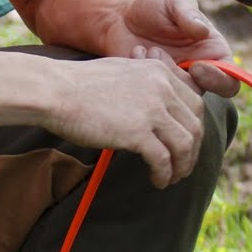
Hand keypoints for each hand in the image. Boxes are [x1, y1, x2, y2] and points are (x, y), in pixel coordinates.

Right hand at [46, 55, 209, 187]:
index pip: (195, 102)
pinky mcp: (138, 132)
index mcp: (159, 71)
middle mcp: (162, 87)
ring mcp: (151, 109)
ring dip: (183, 166)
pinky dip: (164, 174)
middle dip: (193, 150)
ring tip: (172, 178)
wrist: (56, 91)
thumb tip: (156, 107)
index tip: (186, 144)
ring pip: (185, 144)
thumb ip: (145, 83)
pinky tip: (157, 181)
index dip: (194, 127)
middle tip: (182, 166)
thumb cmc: (81, 85)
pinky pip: (164, 160)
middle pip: (195, 125)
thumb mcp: (123, 71)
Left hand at [119, 0, 240, 98]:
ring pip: (176, 98)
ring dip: (159, 74)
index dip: (218, 80)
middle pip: (200, 95)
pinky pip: (153, 97)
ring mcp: (173, 84)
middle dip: (178, 77)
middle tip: (158, 53)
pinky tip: (135, 53)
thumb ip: (188, 13)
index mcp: (212, 54)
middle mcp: (197, 74)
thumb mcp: (174, 1)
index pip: (230, 82)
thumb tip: (203, 31)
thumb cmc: (154, 6)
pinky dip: (143, 76)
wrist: (120, 16)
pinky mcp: (152, 89)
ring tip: (146, 50)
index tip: (196, 66)